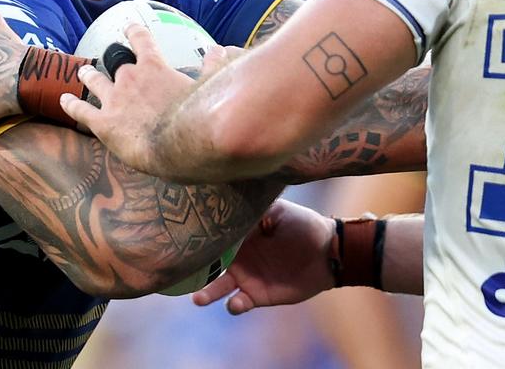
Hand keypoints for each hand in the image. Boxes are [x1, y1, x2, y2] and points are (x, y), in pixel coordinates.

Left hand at [61, 23, 230, 173]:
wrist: (178, 145)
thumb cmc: (198, 117)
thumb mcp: (210, 86)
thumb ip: (213, 66)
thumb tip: (220, 49)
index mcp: (154, 67)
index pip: (141, 41)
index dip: (134, 33)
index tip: (129, 26)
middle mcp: (130, 77)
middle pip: (116, 63)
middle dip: (112, 62)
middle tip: (109, 60)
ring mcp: (113, 99)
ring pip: (94, 80)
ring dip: (88, 75)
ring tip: (82, 72)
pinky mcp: (103, 123)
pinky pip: (81, 110)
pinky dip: (70, 105)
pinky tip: (63, 101)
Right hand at [191, 199, 335, 313]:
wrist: (328, 252)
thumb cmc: (303, 225)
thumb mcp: (279, 210)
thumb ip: (254, 209)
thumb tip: (228, 200)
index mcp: (238, 234)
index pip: (212, 236)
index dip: (197, 238)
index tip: (180, 239)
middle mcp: (236, 256)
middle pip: (207, 264)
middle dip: (191, 269)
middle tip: (176, 271)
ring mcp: (245, 277)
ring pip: (217, 287)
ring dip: (206, 293)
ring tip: (198, 299)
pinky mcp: (257, 296)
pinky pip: (238, 303)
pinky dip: (234, 305)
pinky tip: (235, 303)